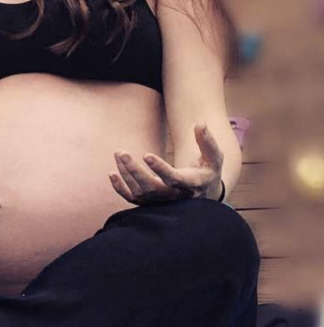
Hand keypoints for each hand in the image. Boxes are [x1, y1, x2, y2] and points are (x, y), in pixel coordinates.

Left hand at [109, 122, 223, 205]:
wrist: (202, 192)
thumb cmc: (207, 170)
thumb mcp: (213, 157)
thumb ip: (207, 141)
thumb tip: (200, 124)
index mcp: (191, 184)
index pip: (174, 180)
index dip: (160, 169)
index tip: (146, 155)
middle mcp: (175, 196)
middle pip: (152, 188)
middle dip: (135, 171)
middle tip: (121, 152)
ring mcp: (161, 202)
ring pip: (140, 193)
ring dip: (126, 174)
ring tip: (119, 154)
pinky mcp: (151, 203)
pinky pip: (132, 200)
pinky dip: (120, 189)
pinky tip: (111, 174)